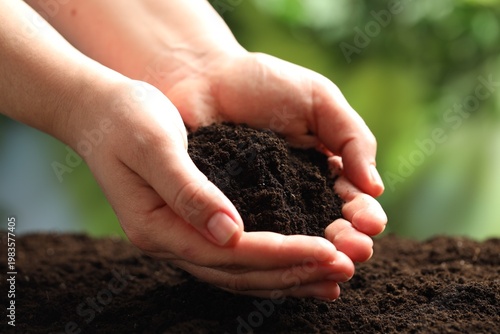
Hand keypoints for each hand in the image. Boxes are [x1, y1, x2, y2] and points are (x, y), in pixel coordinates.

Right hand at [80, 80, 354, 299]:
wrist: (101, 113)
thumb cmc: (127, 119)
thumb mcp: (155, 144)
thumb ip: (189, 189)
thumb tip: (230, 233)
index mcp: (158, 226)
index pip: (231, 253)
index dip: (281, 254)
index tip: (328, 250)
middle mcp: (169, 241)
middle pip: (240, 272)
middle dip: (295, 271)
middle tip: (344, 267)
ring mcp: (179, 238)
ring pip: (241, 273)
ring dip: (289, 276)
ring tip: (333, 277)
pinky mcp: (191, 227)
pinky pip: (236, 257)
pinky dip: (271, 263)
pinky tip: (300, 262)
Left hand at [164, 51, 387, 261]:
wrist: (202, 78)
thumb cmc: (263, 84)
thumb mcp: (319, 100)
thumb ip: (351, 138)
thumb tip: (375, 188)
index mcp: (322, 169)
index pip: (351, 201)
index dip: (364, 215)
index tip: (369, 224)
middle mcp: (296, 195)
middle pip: (328, 228)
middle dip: (346, 242)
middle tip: (355, 251)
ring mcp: (262, 207)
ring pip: (294, 240)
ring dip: (316, 255)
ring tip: (331, 264)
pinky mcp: (228, 213)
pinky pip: (250, 237)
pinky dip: (268, 252)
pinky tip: (282, 261)